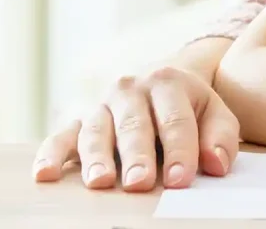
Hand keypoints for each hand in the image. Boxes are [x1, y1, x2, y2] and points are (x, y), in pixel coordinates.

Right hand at [32, 65, 240, 190]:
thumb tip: (216, 165)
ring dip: (97, 157)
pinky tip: (45, 175)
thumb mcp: (214, 113)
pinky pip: (60, 136)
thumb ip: (220, 137)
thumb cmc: (190, 108)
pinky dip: (50, 155)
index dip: (179, 151)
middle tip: (140, 183)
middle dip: (137, 156)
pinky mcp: (77, 121)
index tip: (181, 180)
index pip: (175, 120)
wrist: (161, 82)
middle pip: (134, 126)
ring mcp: (101, 105)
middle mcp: (130, 90)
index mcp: (168, 83)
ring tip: (100, 182)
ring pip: (96, 131)